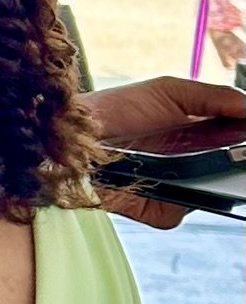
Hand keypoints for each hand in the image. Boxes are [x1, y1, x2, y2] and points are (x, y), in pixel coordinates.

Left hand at [88, 76, 243, 228]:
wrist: (74, 133)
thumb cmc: (118, 109)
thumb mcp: (170, 92)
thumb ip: (215, 98)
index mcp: (198, 138)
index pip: (235, 143)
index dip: (242, 141)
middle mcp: (191, 167)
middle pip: (230, 173)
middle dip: (239, 163)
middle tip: (241, 153)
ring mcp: (176, 190)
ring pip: (213, 194)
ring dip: (223, 181)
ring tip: (229, 162)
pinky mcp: (158, 209)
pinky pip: (181, 211)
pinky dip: (187, 196)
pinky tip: (184, 177)